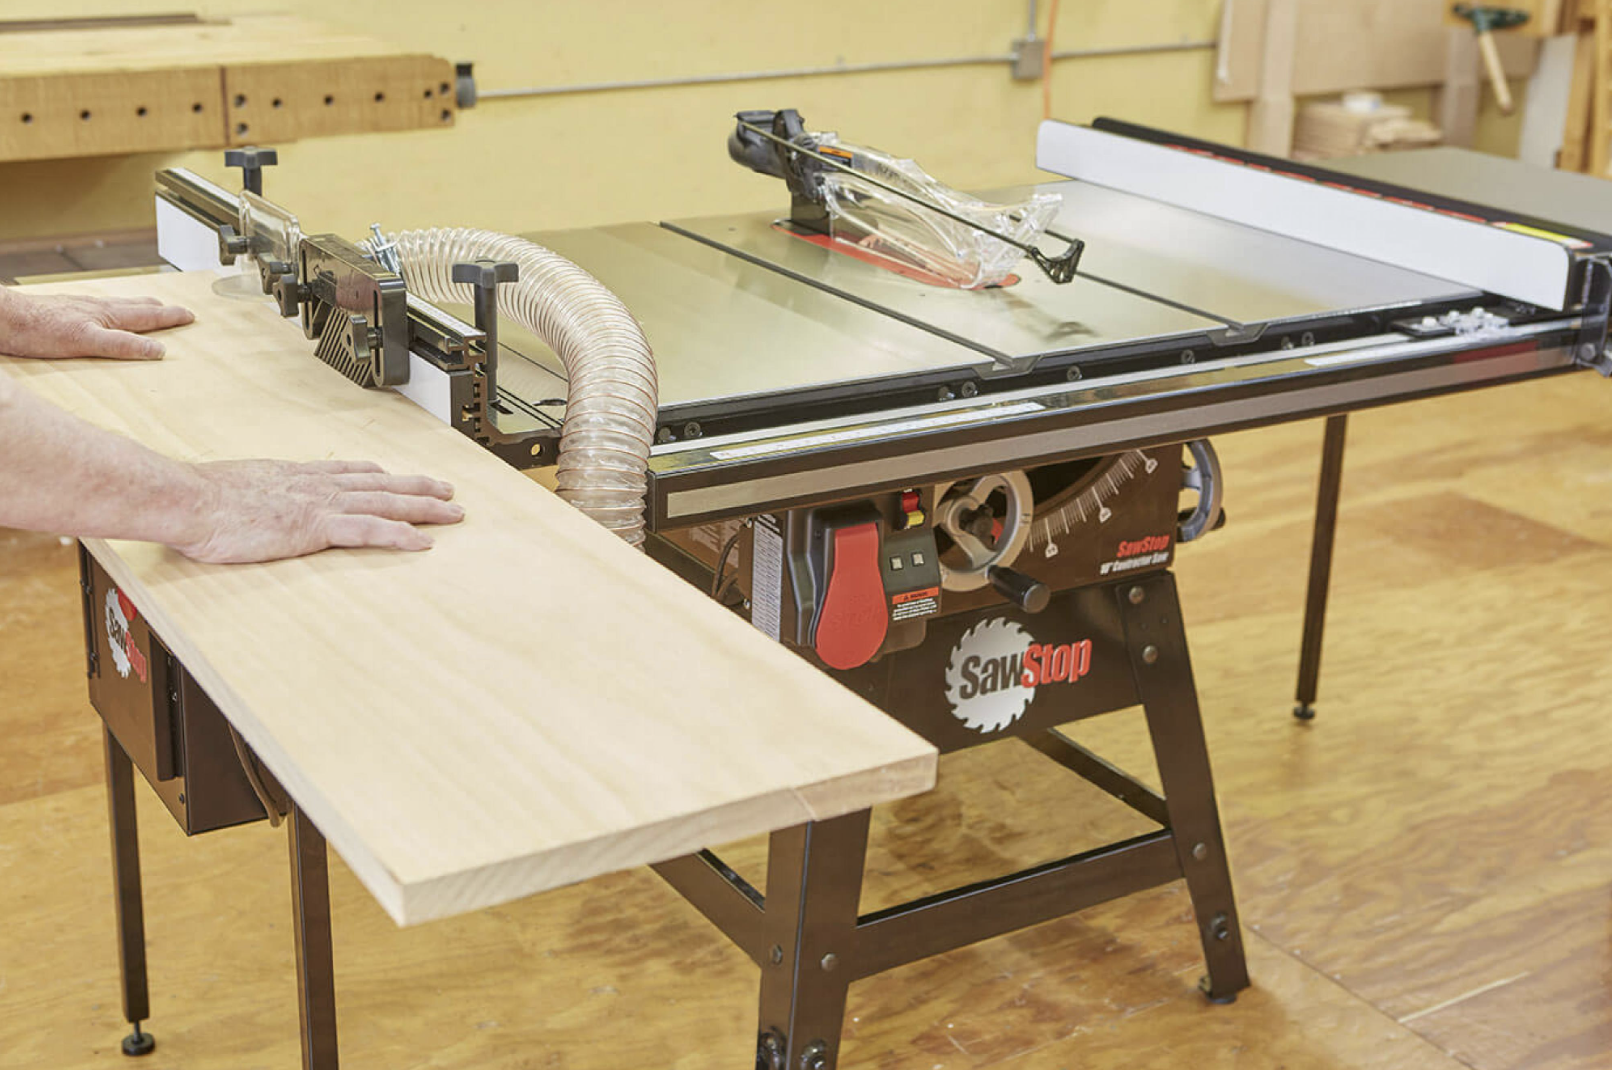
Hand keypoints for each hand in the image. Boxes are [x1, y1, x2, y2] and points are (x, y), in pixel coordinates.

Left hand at [0, 288, 193, 359]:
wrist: (6, 318)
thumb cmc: (40, 330)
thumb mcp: (87, 342)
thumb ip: (123, 345)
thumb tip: (157, 349)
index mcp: (107, 316)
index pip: (147, 318)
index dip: (170, 318)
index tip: (190, 316)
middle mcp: (97, 308)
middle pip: (136, 307)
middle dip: (160, 309)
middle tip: (176, 309)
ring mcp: (82, 307)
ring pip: (119, 305)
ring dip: (139, 307)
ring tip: (149, 306)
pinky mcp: (66, 311)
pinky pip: (101, 308)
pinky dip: (115, 309)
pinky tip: (106, 312)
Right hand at [174, 459, 464, 563]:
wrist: (189, 499)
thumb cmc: (200, 499)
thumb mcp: (235, 490)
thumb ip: (254, 496)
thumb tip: (251, 502)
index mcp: (296, 476)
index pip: (349, 472)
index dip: (380, 475)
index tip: (400, 475)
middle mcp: (316, 485)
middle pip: (380, 484)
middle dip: (418, 487)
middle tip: (447, 489)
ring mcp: (319, 504)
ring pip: (385, 502)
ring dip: (424, 507)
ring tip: (453, 512)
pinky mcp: (316, 526)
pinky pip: (369, 530)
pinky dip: (399, 534)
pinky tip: (423, 540)